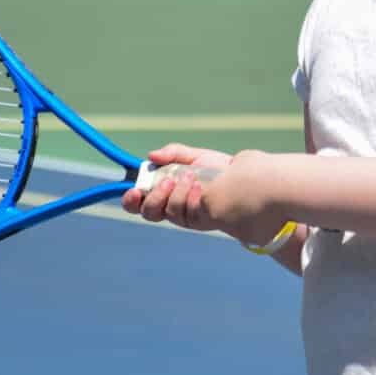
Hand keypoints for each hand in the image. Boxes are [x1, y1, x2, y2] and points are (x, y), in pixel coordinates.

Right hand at [123, 143, 287, 248]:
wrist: (244, 179)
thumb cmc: (217, 169)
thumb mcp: (194, 157)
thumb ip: (173, 154)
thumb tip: (151, 155)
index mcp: (164, 192)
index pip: (139, 203)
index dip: (131, 199)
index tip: (133, 190)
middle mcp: (172, 207)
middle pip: (149, 213)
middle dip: (154, 196)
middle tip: (168, 179)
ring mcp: (186, 215)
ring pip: (169, 212)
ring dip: (176, 193)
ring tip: (191, 177)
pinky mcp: (201, 220)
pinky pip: (188, 214)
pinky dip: (191, 198)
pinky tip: (201, 187)